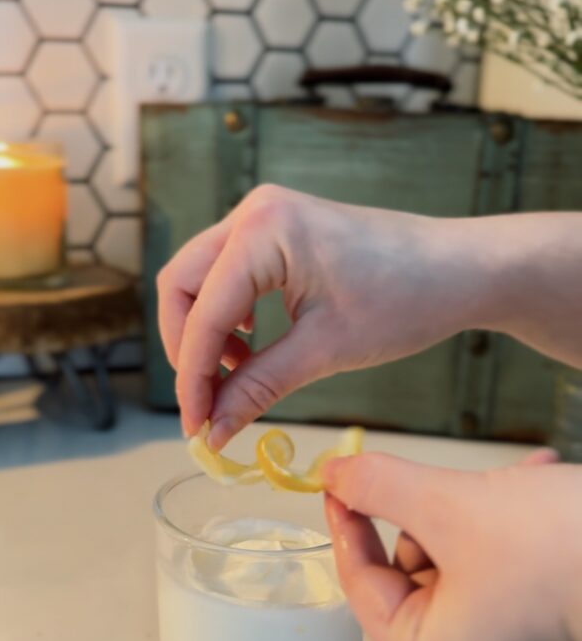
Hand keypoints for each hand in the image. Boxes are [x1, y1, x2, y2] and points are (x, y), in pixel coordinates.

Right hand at [157, 185, 490, 448]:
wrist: (460, 270)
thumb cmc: (406, 299)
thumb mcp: (326, 351)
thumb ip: (258, 387)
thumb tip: (212, 429)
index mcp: (264, 230)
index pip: (203, 313)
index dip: (192, 377)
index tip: (195, 426)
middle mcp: (255, 211)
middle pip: (180, 285)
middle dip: (186, 349)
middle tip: (206, 403)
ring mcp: (264, 217)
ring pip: (198, 279)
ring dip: (205, 333)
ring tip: (236, 378)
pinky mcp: (277, 232)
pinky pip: (228, 275)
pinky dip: (228, 316)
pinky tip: (252, 348)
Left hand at [323, 449, 581, 640]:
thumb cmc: (564, 551)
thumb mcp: (452, 504)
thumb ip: (381, 487)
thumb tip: (339, 474)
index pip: (364, 586)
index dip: (350, 524)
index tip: (342, 483)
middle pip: (417, 577)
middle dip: (435, 513)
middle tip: (453, 479)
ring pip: (464, 569)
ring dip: (480, 513)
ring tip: (516, 479)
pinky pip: (506, 581)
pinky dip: (512, 533)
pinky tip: (538, 485)